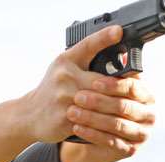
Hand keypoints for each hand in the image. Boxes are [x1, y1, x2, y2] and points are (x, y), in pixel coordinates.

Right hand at [24, 24, 155, 157]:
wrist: (29, 115)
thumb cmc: (52, 90)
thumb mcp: (64, 68)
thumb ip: (86, 63)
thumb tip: (119, 64)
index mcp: (66, 60)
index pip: (88, 45)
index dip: (104, 37)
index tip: (119, 32)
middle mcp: (64, 76)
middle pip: (101, 82)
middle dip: (119, 89)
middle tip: (136, 93)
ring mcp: (63, 98)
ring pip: (98, 103)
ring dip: (114, 108)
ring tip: (128, 112)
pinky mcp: (64, 118)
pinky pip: (90, 122)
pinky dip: (102, 124)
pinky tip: (113, 126)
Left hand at [65, 69, 155, 161]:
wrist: (99, 140)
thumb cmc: (104, 109)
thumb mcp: (109, 91)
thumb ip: (114, 75)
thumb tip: (115, 49)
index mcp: (147, 96)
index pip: (132, 87)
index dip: (113, 85)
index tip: (93, 81)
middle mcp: (149, 115)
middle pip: (123, 107)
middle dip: (98, 102)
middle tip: (78, 97)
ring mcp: (141, 135)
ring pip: (115, 125)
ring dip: (92, 118)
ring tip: (73, 112)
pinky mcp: (129, 150)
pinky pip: (109, 141)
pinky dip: (91, 134)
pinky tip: (77, 128)